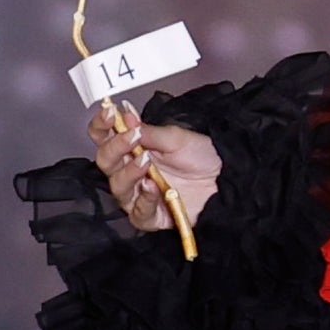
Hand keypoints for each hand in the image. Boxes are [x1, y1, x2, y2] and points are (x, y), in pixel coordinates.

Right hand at [95, 114, 215, 235]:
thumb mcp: (177, 138)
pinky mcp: (151, 216)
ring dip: (129, 172)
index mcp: (132, 148)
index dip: (102, 125)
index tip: (110, 112)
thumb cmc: (202, 158)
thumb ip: (149, 132)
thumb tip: (126, 116)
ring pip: (118, 186)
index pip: (104, 136)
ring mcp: (138, 195)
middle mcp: (130, 171)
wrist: (227, 179)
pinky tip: (153, 186)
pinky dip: (145, 199)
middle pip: (105, 161)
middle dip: (115, 147)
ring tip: (146, 162)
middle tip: (133, 138)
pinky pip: (138, 212)